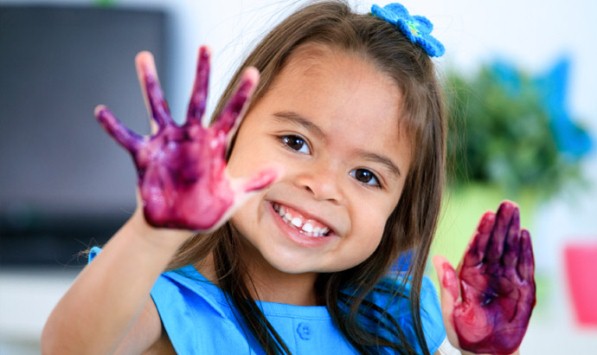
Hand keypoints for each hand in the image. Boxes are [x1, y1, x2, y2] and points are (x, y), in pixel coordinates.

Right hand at [95, 46, 276, 230]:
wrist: (177, 226)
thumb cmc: (206, 211)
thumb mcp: (234, 197)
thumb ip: (254, 182)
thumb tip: (280, 170)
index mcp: (214, 145)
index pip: (232, 114)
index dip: (242, 94)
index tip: (254, 72)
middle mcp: (191, 137)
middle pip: (198, 98)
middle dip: (202, 74)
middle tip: (205, 46)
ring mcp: (167, 143)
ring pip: (158, 107)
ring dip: (150, 83)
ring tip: (144, 57)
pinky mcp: (145, 155)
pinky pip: (126, 137)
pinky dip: (113, 126)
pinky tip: (101, 111)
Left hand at [433, 201, 535, 354]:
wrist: (484, 351)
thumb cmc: (463, 332)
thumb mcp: (451, 310)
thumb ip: (447, 285)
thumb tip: (437, 258)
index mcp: (468, 274)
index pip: (476, 248)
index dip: (481, 232)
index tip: (486, 215)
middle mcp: (488, 273)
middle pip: (495, 244)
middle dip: (500, 224)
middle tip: (506, 204)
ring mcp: (506, 280)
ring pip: (510, 251)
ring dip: (513, 231)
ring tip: (515, 212)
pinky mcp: (522, 291)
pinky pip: (524, 268)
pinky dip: (526, 252)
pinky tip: (525, 235)